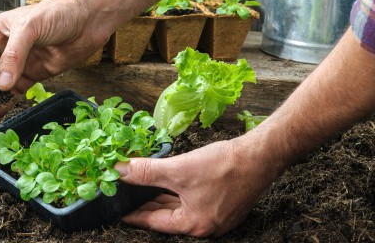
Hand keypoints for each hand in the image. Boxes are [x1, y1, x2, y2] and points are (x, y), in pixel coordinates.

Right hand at [0, 0, 112, 119]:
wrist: (88, 21)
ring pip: (0, 84)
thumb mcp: (29, 29)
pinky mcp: (34, 74)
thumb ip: (14, 56)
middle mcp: (7, 48)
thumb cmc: (58, 13)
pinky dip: (7, 102)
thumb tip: (1, 83)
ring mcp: (21, 63)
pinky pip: (17, 91)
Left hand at [114, 138, 284, 235]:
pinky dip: (178, 193)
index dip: (134, 214)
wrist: (261, 155)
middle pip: (167, 216)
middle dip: (146, 204)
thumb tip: (120, 171)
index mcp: (194, 224)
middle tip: (126, 196)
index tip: (118, 210)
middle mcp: (206, 225)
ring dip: (162, 197)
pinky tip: (167, 183)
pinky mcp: (224, 204)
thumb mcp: (179, 169)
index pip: (154, 222)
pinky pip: (192, 201)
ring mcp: (217, 216)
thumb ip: (146, 172)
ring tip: (142, 189)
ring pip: (180, 208)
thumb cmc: (224, 166)